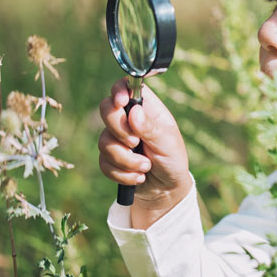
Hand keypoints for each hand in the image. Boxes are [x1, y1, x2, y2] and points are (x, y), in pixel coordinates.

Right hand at [98, 78, 190, 224]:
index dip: (119, 91)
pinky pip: (104, 163)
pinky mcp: (110, 158)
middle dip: (119, 130)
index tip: (121, 103)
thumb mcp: (168, 143)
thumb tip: (134, 112)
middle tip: (135, 142)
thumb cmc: (173, 159)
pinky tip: (139, 177)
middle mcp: (128, 119)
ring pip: (104, 141)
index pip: (127, 87)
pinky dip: (122, 173)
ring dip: (126, 159)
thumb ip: (151, 128)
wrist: (166, 189)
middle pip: (106, 110)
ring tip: (146, 167)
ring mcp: (117, 138)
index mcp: (146, 108)